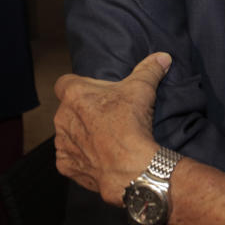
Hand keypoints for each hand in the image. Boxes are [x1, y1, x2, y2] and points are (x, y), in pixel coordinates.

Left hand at [53, 52, 170, 204]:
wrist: (130, 166)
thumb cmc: (131, 124)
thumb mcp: (143, 88)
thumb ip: (149, 69)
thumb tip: (162, 57)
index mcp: (74, 94)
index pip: (65, 82)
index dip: (80, 86)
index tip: (96, 93)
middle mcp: (62, 117)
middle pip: (69, 108)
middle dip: (84, 111)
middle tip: (108, 115)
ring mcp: (62, 143)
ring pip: (68, 133)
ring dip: (81, 134)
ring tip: (105, 137)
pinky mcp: (65, 165)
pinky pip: (70, 157)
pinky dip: (82, 157)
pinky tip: (99, 156)